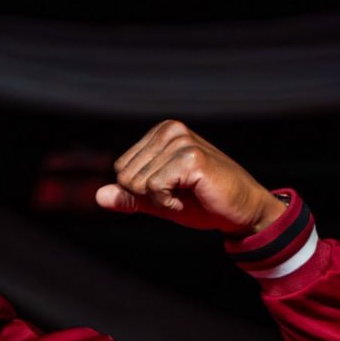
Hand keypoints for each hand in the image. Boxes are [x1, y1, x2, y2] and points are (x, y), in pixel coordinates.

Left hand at [95, 120, 286, 236]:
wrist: (241, 210)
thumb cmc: (202, 202)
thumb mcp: (158, 200)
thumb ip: (129, 197)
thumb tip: (98, 195)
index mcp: (160, 133)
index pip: (121, 170)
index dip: (142, 191)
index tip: (171, 190)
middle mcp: (170, 130)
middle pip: (126, 177)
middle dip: (150, 197)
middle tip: (182, 194)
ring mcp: (181, 141)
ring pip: (138, 184)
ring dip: (162, 201)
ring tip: (189, 194)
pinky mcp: (190, 157)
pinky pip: (154, 189)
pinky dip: (169, 204)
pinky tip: (193, 196)